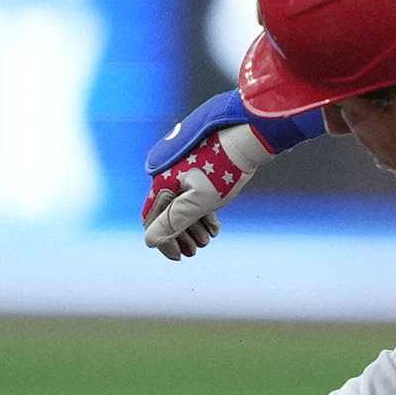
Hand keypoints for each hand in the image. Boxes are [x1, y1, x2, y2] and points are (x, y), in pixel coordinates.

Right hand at [140, 124, 270, 259]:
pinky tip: (215, 227)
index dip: (163, 242)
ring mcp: (184, 175)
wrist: (245, 138)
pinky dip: (202, 215)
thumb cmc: (222, 168)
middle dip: (181, 237)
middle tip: (194, 252)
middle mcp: (168, 179)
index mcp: (163, 184)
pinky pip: (194, 198)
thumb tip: (150, 241)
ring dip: (193, 228)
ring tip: (208, 240)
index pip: (152, 221)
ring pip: (182, 208)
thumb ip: (174, 221)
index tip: (178, 256)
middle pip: (167, 217)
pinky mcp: (199, 172)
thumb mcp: (198, 201)